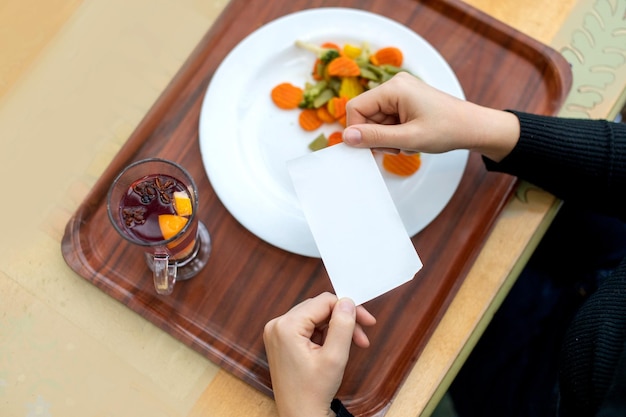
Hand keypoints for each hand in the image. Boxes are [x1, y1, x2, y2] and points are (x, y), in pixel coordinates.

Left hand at [263, 292, 375, 416]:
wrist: (300, 416)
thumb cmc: (313, 393)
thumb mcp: (334, 357)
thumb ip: (342, 326)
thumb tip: (347, 302)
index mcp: (286, 326)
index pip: (323, 302)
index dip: (348, 309)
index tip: (367, 321)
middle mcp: (277, 325)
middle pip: (319, 308)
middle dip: (343, 320)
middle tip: (362, 336)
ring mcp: (277, 333)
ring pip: (315, 317)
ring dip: (335, 328)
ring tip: (352, 344)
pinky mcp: (281, 341)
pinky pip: (307, 327)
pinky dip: (324, 334)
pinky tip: (334, 348)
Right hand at [342, 72, 519, 161]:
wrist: (473, 127)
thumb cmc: (448, 129)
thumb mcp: (408, 139)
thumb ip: (375, 138)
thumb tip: (346, 138)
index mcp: (394, 88)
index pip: (355, 108)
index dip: (358, 131)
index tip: (371, 148)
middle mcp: (395, 85)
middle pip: (365, 115)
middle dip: (376, 136)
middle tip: (396, 147)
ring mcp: (400, 92)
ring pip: (376, 120)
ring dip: (387, 137)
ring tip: (407, 142)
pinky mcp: (405, 101)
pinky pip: (387, 119)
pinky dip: (394, 133)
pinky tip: (410, 138)